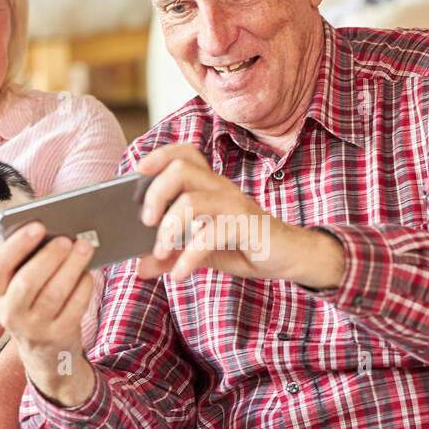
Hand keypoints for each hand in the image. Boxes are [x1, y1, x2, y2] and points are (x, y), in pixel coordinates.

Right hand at [0, 224, 97, 407]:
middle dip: (50, 256)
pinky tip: (88, 273)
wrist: (43, 349)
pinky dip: (83, 286)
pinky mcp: (57, 335)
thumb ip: (24, 261)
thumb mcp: (17, 286)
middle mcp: (8, 313)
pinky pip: (73, 307)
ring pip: (54, 293)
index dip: (18, 245)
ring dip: (71, 267)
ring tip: (84, 247)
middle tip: (67, 239)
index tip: (38, 226)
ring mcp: (33, 328)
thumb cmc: (32, 302)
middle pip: (28, 281)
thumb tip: (51, 233)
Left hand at [135, 144, 344, 287]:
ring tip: (160, 253)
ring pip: (191, 200)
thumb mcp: (202, 252)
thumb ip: (172, 255)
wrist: (290, 257)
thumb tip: (139, 267)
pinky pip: (210, 235)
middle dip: (155, 194)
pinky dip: (188, 257)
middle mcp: (221, 188)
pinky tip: (180, 274)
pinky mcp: (246, 226)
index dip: (160, 155)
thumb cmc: (245, 246)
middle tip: (145, 222)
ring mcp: (235, 205)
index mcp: (210, 185)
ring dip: (168, 228)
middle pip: (180, 170)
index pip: (185, 154)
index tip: (138, 170)